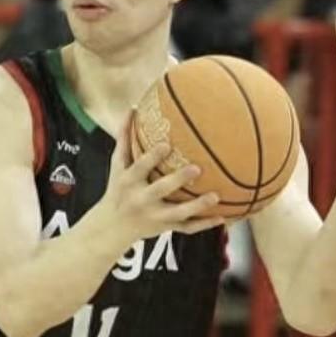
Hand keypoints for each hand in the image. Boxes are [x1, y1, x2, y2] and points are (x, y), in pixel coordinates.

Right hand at [96, 113, 223, 245]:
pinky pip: (187, 228)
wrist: (112, 227)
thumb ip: (124, 138)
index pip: (139, 167)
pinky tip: (223, 217)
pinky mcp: (165, 228)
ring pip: (178, 213)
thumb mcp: (117, 165)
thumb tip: (132, 108)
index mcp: (129, 181)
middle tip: (197, 169)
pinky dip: (204, 224)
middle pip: (160, 190)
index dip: (152, 157)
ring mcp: (154, 217)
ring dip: (197, 206)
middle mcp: (141, 200)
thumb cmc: (118, 188)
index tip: (167, 145)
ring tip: (217, 196)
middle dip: (177, 181)